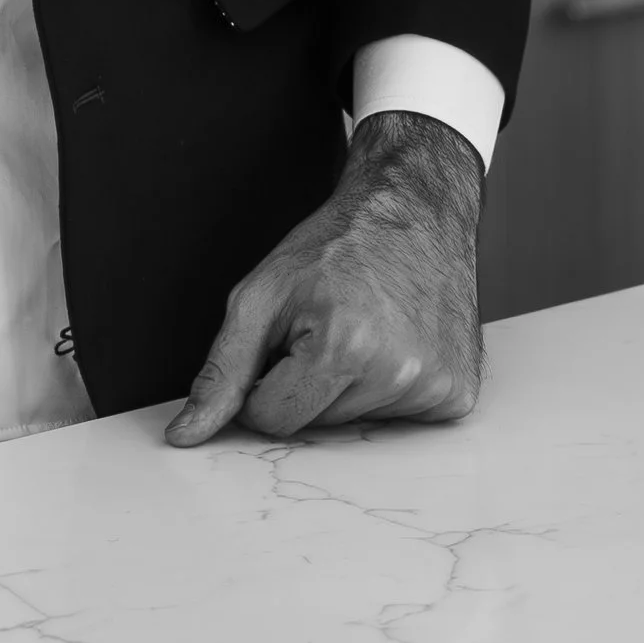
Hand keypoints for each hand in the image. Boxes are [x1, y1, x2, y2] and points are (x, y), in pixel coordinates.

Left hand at [165, 110, 483, 445]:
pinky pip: (399, 421)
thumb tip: (185, 435)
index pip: (271, 420)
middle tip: (328, 325)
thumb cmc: (336, 245)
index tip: (284, 339)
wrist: (413, 208)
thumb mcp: (261, 294)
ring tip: (363, 328)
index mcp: (343, 348)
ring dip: (348, 387)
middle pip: (314, 427)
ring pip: (355, 426)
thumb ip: (221, 370)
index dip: (264, 381)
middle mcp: (396, 374)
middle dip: (307, 384)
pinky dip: (386, 389)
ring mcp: (435, 388)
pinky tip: (394, 341)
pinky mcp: (458, 395)